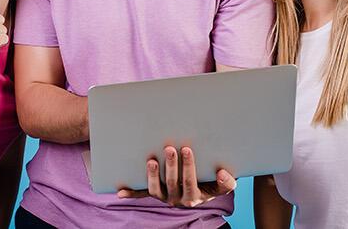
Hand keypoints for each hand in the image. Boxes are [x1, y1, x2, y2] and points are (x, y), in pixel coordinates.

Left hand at [116, 146, 236, 207]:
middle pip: (171, 183)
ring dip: (152, 175)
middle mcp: (177, 199)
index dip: (188, 166)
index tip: (187, 149)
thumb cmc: (213, 183)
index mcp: (193, 197)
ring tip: (151, 160)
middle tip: (169, 148)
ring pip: (155, 189)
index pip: (190, 181)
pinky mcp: (154, 194)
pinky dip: (131, 193)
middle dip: (170, 165)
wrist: (204, 190)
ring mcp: (164, 197)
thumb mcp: (224, 185)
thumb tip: (223, 173)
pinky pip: (141, 194)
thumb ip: (227, 182)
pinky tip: (120, 192)